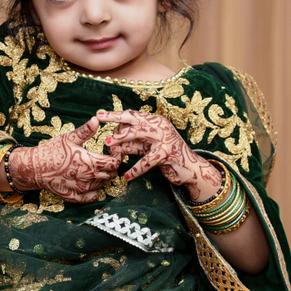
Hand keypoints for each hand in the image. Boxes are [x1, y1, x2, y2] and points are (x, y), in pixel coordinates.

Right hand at [7, 117, 119, 203]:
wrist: (34, 167)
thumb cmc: (51, 151)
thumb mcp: (69, 138)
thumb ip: (85, 131)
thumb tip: (97, 119)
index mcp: (90, 162)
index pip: (114, 163)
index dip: (117, 157)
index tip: (113, 151)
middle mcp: (88, 177)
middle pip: (110, 175)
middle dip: (111, 167)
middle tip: (106, 160)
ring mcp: (81, 188)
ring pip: (101, 185)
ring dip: (102, 177)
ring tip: (96, 169)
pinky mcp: (73, 196)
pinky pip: (90, 198)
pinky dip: (94, 193)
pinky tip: (92, 187)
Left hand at [99, 110, 220, 202]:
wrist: (191, 168)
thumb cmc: (167, 156)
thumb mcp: (147, 148)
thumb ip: (132, 144)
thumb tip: (112, 145)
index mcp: (155, 121)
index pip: (132, 115)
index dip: (116, 115)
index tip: (100, 114)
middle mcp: (160, 126)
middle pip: (134, 120)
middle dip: (115, 119)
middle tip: (99, 121)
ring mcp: (164, 138)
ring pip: (138, 134)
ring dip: (122, 140)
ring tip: (109, 146)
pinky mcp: (167, 153)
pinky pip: (147, 160)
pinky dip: (136, 169)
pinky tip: (127, 175)